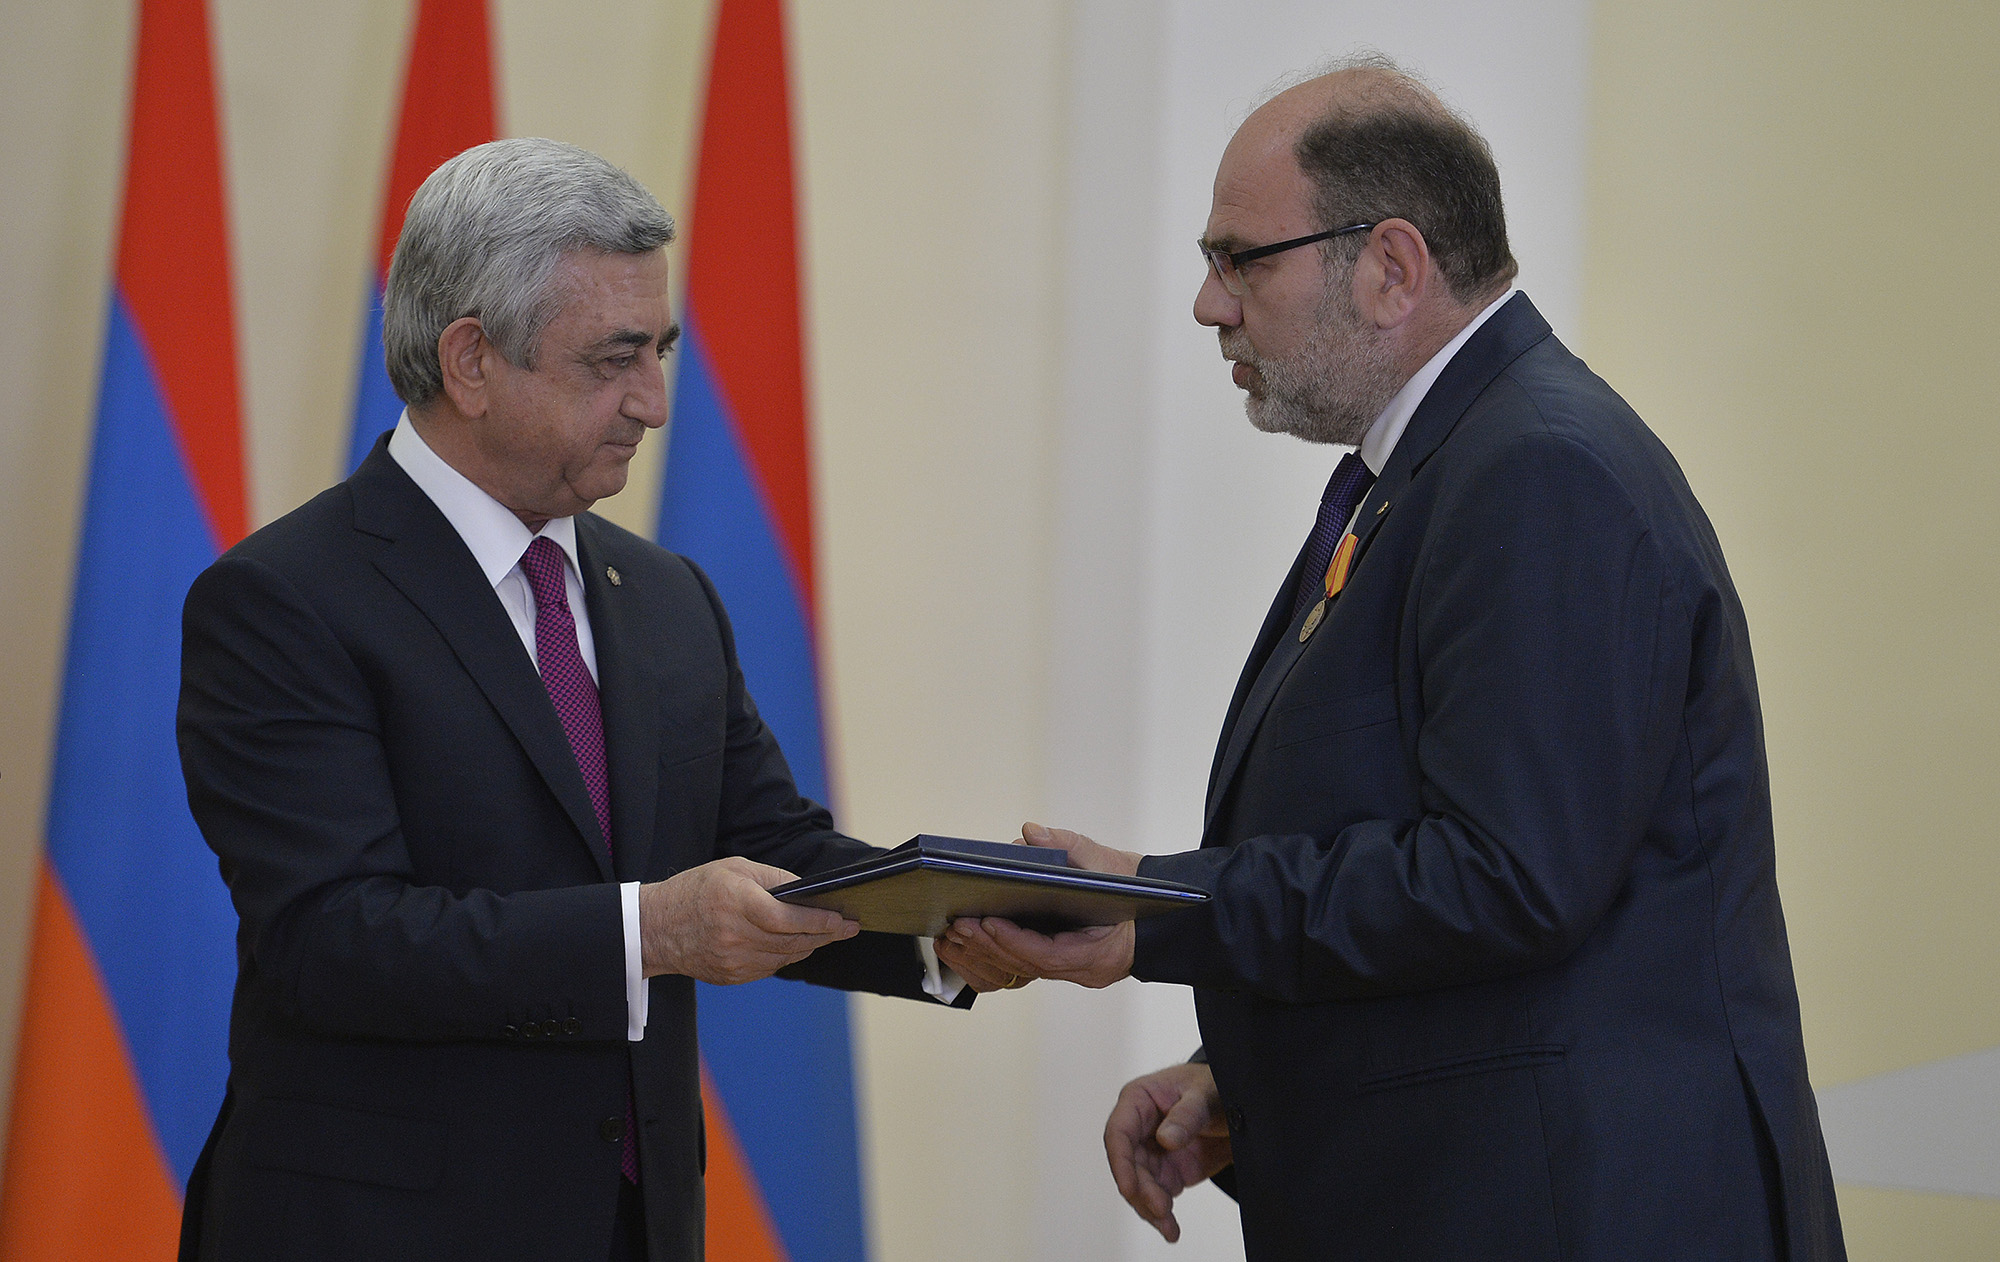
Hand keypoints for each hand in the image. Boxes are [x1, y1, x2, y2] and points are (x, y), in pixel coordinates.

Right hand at [639, 857, 857, 983]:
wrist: (655, 928)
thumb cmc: (695, 890)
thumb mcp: (733, 869)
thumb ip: (773, 878)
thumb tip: (806, 892)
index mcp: (736, 903)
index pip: (787, 918)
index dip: (819, 921)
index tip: (843, 920)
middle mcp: (735, 935)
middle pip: (792, 941)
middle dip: (825, 934)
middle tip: (848, 928)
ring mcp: (733, 961)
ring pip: (785, 958)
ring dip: (809, 946)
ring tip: (827, 935)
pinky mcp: (731, 976)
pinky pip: (770, 968)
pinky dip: (787, 956)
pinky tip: (796, 945)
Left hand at [932, 822, 1141, 990]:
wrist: (1159, 911)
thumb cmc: (1136, 888)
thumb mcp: (1107, 862)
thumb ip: (1069, 846)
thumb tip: (1029, 833)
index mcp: (1100, 952)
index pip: (1048, 955)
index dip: (1014, 940)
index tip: (988, 922)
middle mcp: (1085, 970)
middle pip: (1028, 966)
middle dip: (990, 946)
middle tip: (959, 926)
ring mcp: (1074, 972)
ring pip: (1022, 971)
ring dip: (987, 953)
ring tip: (957, 933)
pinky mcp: (1062, 965)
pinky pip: (1024, 968)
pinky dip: (997, 955)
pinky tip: (971, 942)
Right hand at [1105, 1062, 1232, 1242]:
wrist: (1240, 1106)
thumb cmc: (1216, 1087)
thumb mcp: (1205, 1095)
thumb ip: (1187, 1115)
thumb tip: (1165, 1140)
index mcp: (1139, 1100)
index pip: (1119, 1132)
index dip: (1120, 1161)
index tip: (1129, 1187)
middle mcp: (1139, 1128)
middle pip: (1129, 1165)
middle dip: (1142, 1191)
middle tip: (1162, 1209)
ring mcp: (1152, 1152)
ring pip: (1140, 1186)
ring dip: (1150, 1208)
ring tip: (1169, 1228)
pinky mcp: (1168, 1172)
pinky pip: (1157, 1195)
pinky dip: (1162, 1214)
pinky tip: (1171, 1229)